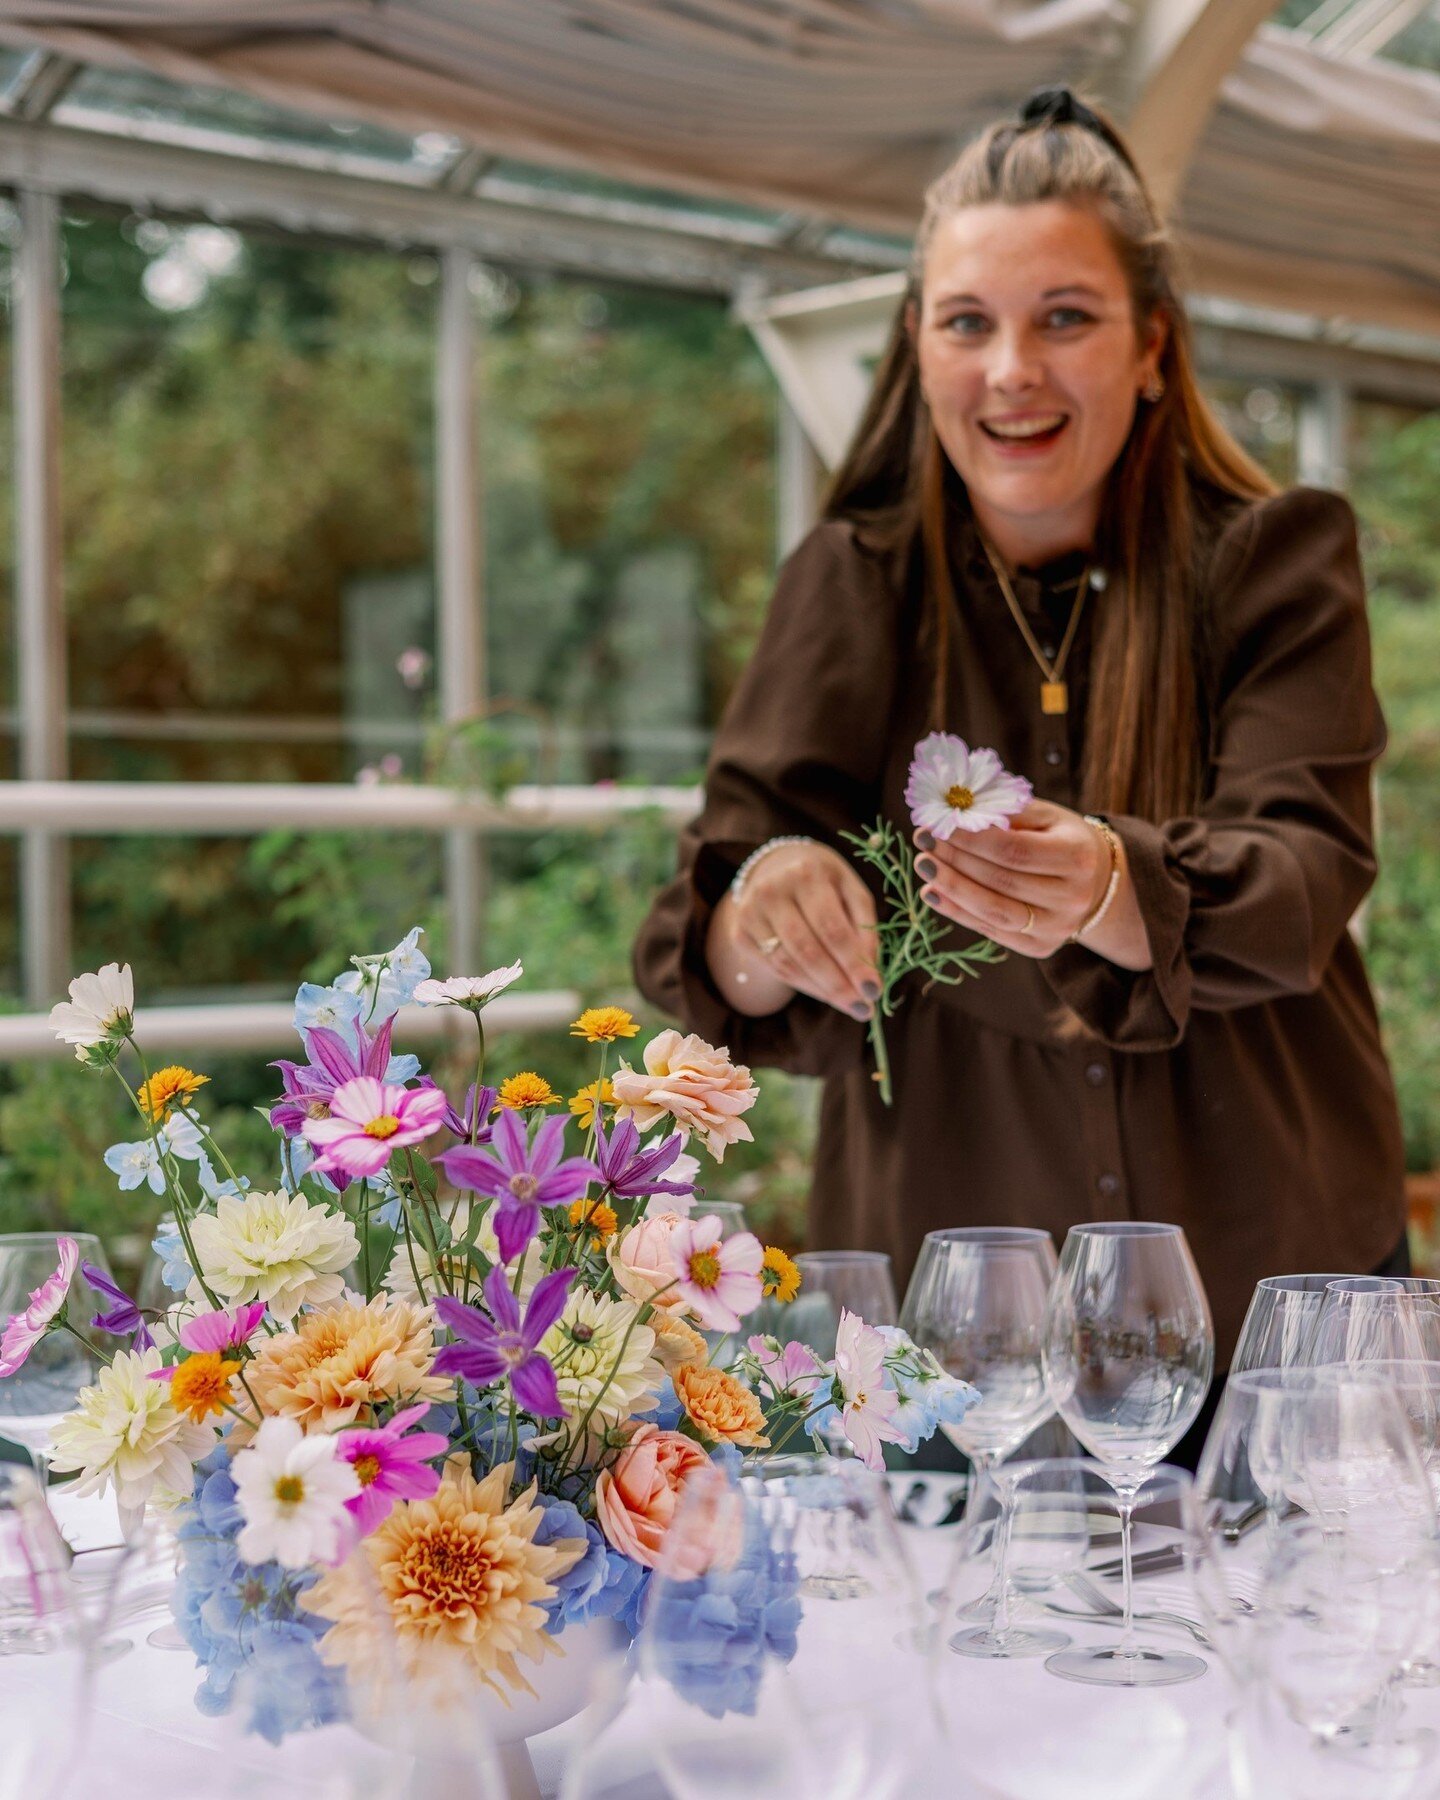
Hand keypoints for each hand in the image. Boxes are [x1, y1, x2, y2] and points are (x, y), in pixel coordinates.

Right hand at [718, 842, 879, 1018]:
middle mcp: (772, 890)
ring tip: (849, 1004)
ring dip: (822, 990)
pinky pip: (775, 969)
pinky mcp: (740, 933)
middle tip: (863, 1010)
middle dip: (838, 985)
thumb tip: (869, 973)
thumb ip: (865, 928)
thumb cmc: (825, 883)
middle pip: (807, 950)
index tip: (874, 991)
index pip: (832, 928)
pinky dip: (803, 985)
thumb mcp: (852, 891)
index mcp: (806, 874)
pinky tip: (825, 992)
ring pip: (788, 964)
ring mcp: (750, 912)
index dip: (854, 964)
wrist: (778, 868)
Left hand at [911, 801, 1117, 960]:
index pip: (1014, 850)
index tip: (940, 822)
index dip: (972, 838)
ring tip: (922, 865)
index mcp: (1078, 858)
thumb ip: (1006, 811)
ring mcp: (1057, 928)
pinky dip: (957, 912)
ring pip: (993, 911)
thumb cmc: (1062, 840)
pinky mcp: (1040, 948)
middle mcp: (1072, 898)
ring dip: (951, 888)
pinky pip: (991, 931)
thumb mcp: (1047, 817)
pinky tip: (932, 892)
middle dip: (955, 858)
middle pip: (1001, 880)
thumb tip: (956, 809)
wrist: (1095, 884)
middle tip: (923, 839)